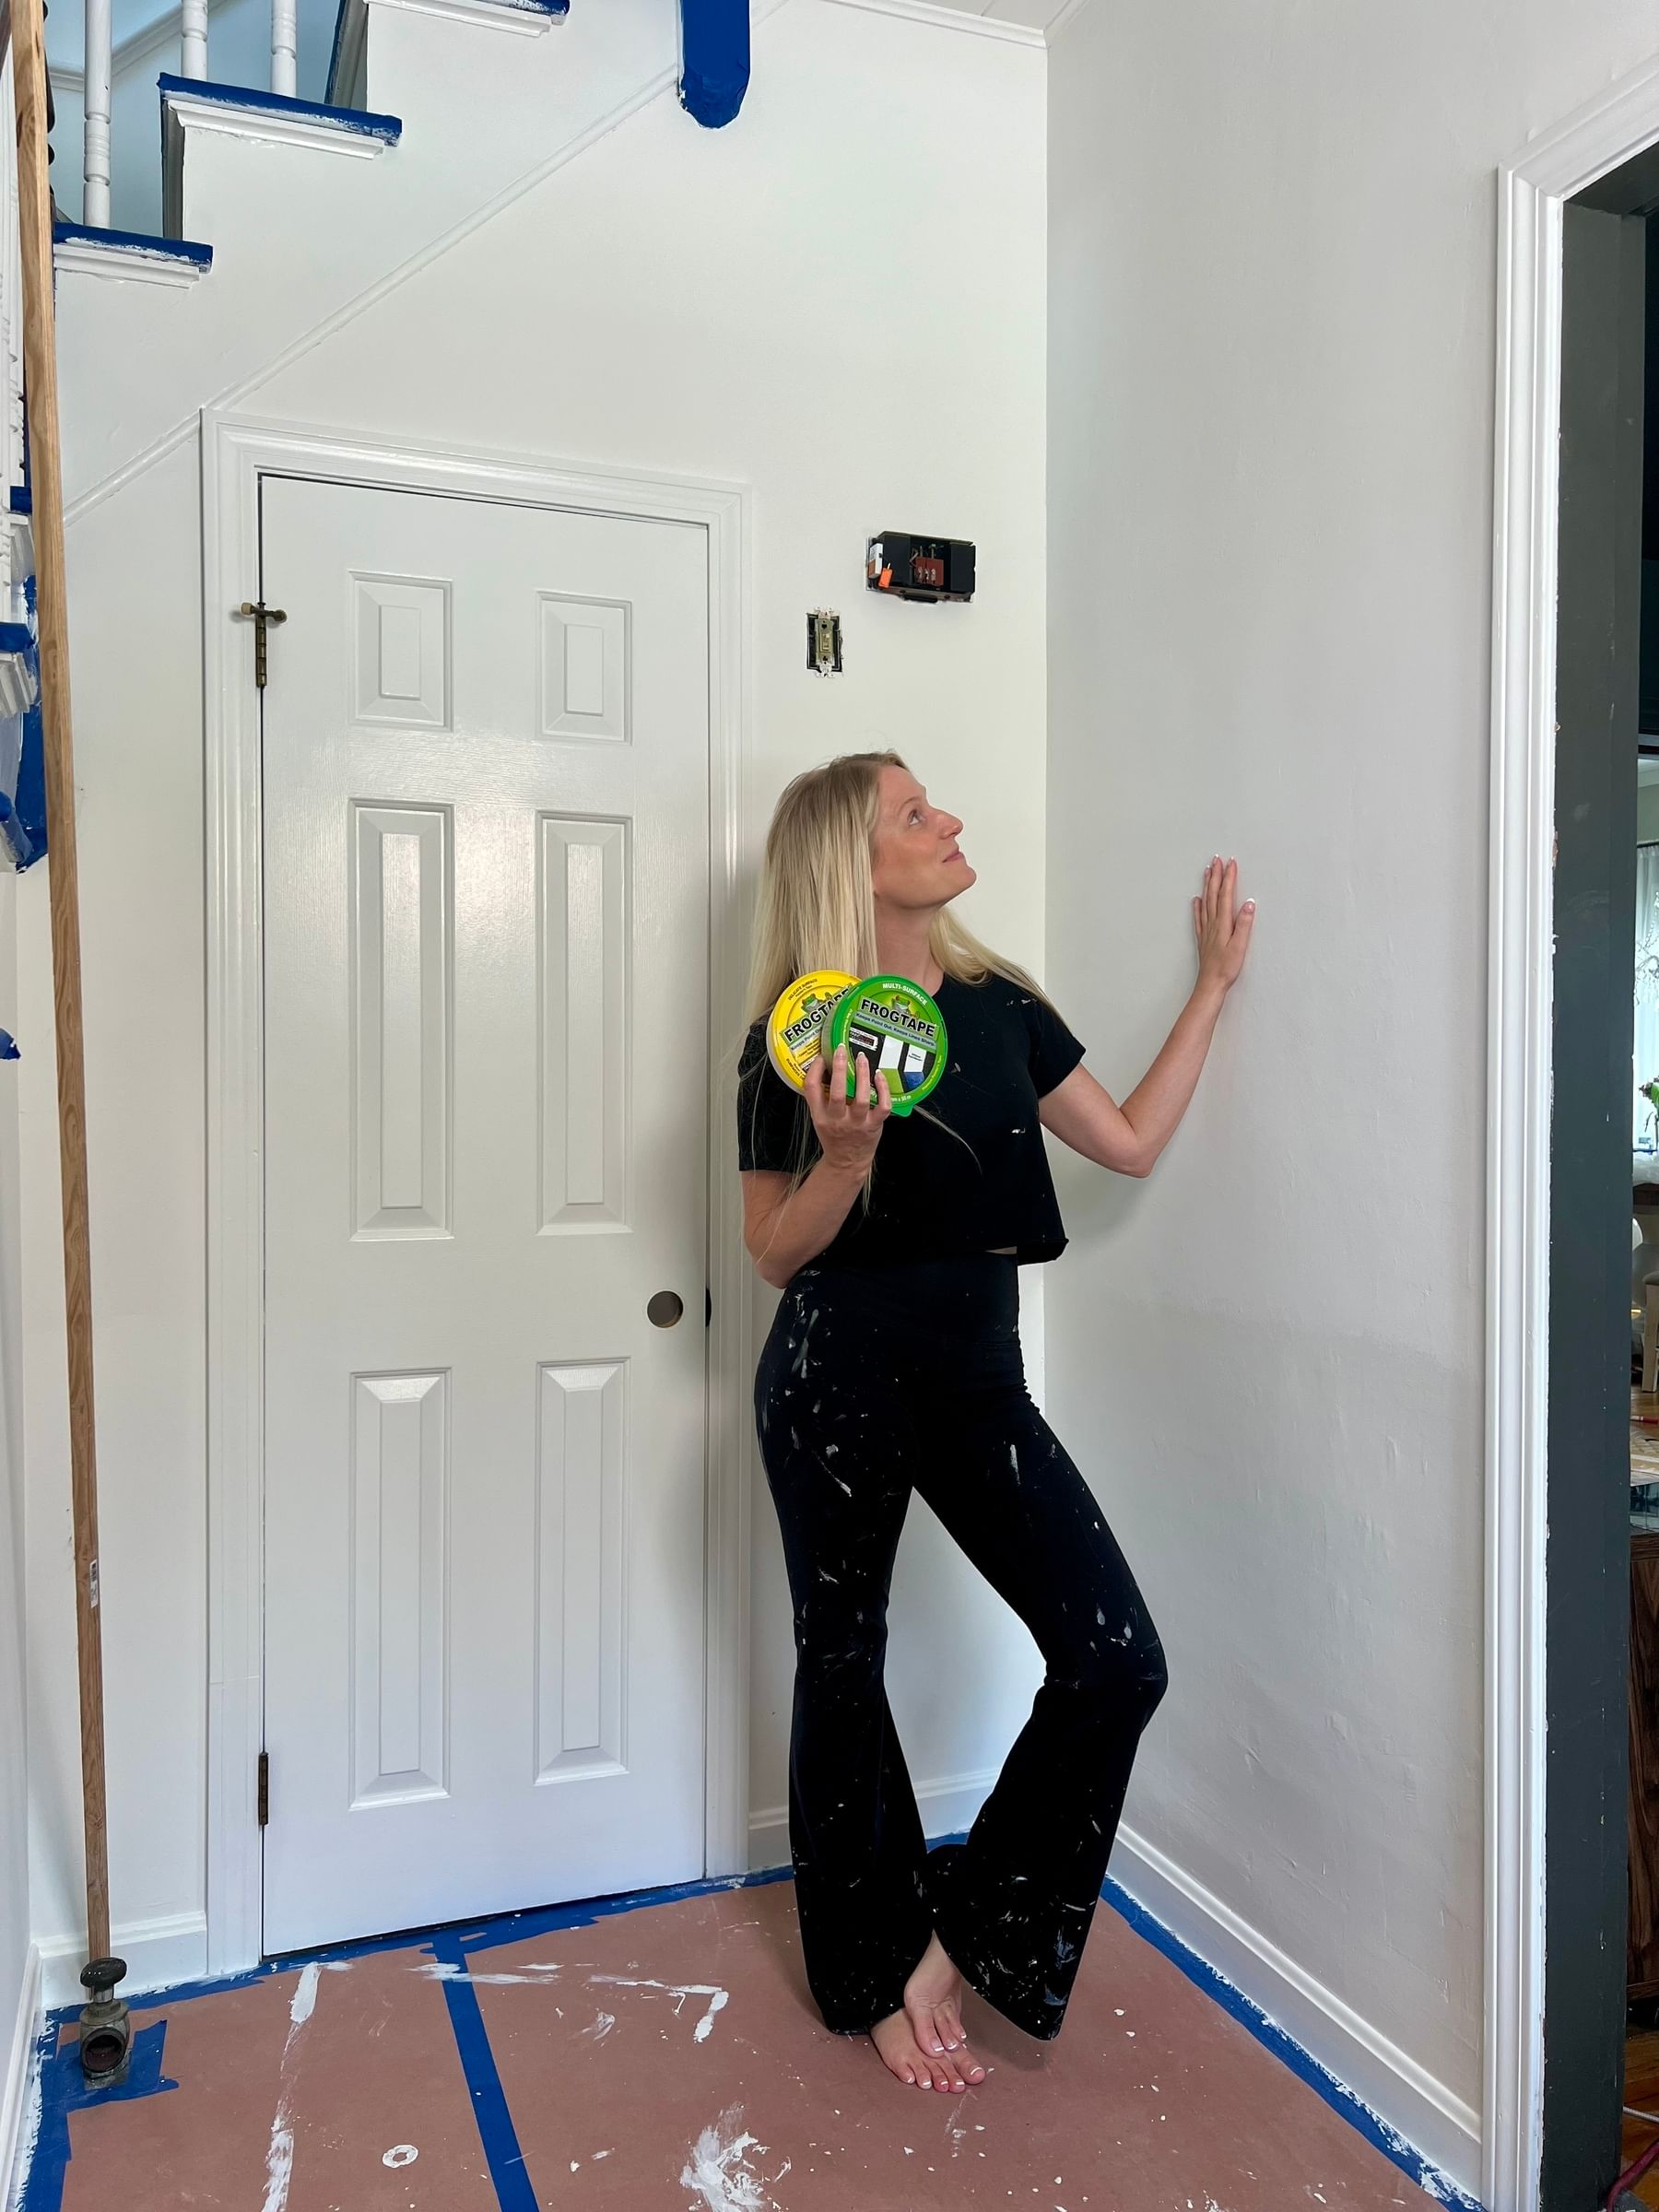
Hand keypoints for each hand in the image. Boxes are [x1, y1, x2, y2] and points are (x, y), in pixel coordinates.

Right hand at [803, 1042, 891, 1173]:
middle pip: (838, 1092)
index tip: (822, 1057)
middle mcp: (838, 1120)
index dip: (815, 1070)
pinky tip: (879, 1075)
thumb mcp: (819, 1118)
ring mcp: (858, 1123)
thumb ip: (820, 1098)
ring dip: (863, 1075)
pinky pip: (882, 1106)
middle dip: (840, 1068)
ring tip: (861, 1057)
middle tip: (841, 1049)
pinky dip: (883, 1089)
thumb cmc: (833, 1136)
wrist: (847, 1162)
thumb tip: (824, 1067)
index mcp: (820, 1116)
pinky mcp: (875, 1125)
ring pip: (862, 1097)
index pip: (812, 1089)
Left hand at [1193, 856, 1254, 993]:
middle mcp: (1213, 923)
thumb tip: (1250, 903)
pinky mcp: (1203, 938)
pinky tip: (1196, 899)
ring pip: (1205, 902)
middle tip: (1217, 859)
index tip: (1231, 863)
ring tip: (1207, 871)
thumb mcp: (1240, 946)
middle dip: (1216, 875)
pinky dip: (1198, 906)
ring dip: (1207, 885)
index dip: (1229, 878)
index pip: (1226, 895)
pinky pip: (1199, 917)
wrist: (1211, 983)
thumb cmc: (1227, 967)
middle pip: (1214, 894)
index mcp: (1223, 923)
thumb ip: (1245, 924)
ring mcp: (1206, 930)